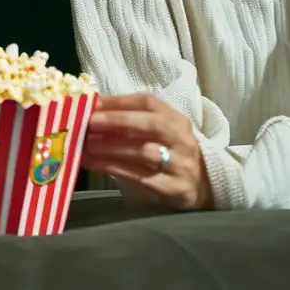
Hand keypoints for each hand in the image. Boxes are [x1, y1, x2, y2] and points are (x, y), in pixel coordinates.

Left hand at [82, 93, 211, 209]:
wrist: (203, 186)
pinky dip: (117, 169)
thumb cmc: (174, 155)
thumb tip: (96, 113)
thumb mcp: (164, 134)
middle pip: (151, 124)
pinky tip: (97, 166)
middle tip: (91, 122)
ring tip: (87, 146)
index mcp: (177, 120)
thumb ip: (137, 123)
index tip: (94, 103)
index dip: (121, 101)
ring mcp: (179, 164)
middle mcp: (181, 139)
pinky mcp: (172, 188)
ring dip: (113, 148)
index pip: (150, 103)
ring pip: (144, 152)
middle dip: (119, 121)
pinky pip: (141, 177)